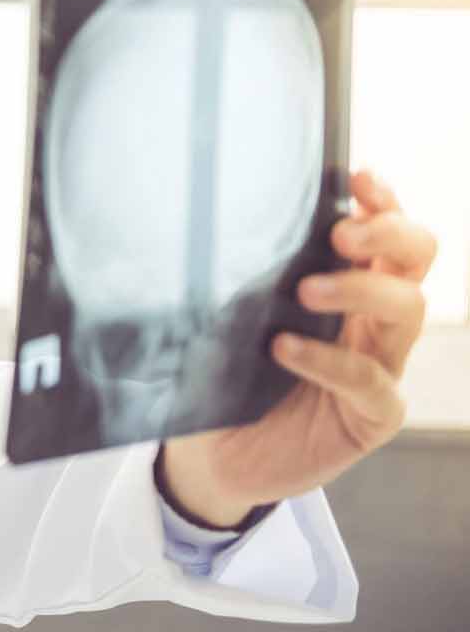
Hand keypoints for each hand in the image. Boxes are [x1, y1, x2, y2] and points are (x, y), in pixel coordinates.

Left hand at [162, 169, 437, 526]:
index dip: (383, 200)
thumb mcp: (230, 317)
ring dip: (359, 289)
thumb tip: (220, 219)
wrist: (214, 454)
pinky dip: (331, 360)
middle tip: (341, 234)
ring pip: (407, 309)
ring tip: (305, 290)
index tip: (359, 176)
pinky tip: (286, 350)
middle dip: (388, 232)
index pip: (384, 231)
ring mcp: (381, 366)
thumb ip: (245, 277)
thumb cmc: (225, 376)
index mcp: (348, 284)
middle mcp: (372, 319)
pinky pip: (373, 382)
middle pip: (416, 257)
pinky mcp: (373, 415)